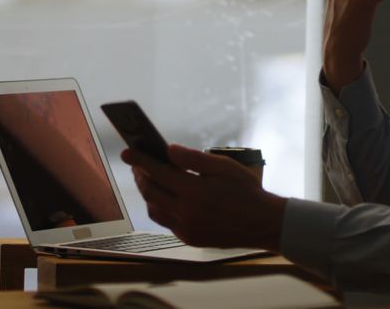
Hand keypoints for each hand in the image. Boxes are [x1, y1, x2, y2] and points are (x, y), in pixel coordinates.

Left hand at [122, 144, 286, 251]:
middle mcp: (186, 212)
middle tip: (139, 164)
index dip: (140, 161)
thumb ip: (194, 158)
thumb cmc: (246, 190)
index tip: (127, 152)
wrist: (262, 223)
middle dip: (141, 176)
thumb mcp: (224, 166)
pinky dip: (161, 208)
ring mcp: (186, 228)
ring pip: (154, 210)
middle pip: (150, 192)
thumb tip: (169, 150)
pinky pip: (166, 222)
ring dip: (147, 194)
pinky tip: (166, 198)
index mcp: (194, 191)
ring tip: (150, 180)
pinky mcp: (189, 238)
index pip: (158, 172)